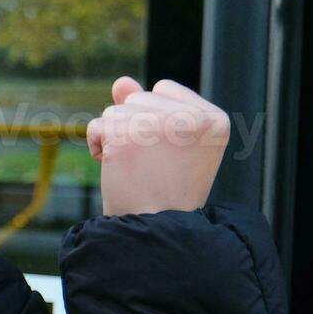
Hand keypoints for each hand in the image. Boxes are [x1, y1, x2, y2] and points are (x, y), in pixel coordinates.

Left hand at [85, 77, 228, 216]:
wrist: (155, 232)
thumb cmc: (165, 193)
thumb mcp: (170, 145)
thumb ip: (150, 107)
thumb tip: (121, 81)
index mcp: (215, 119)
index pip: (164, 89)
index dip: (155, 121)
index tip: (168, 155)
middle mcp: (192, 116)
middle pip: (139, 97)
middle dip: (134, 129)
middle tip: (151, 167)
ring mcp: (159, 123)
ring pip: (115, 110)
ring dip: (115, 138)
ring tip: (137, 169)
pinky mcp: (126, 133)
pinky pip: (97, 124)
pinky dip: (98, 145)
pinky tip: (116, 168)